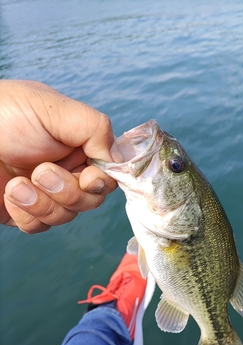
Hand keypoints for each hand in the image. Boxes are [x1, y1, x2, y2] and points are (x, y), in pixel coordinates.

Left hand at [0, 80, 121, 232]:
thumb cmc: (4, 113)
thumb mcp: (55, 108)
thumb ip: (95, 128)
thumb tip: (118, 160)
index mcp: (78, 146)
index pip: (107, 174)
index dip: (102, 181)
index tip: (87, 175)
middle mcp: (65, 171)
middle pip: (91, 201)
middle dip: (68, 192)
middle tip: (41, 172)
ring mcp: (45, 194)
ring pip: (66, 216)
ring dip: (43, 202)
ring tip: (17, 184)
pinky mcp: (24, 211)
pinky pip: (39, 226)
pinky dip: (26, 213)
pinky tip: (9, 193)